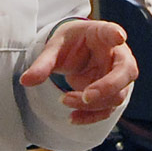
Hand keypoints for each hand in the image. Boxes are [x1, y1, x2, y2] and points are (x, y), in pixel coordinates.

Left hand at [20, 19, 136, 124]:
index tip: (118, 37)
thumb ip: (42, 63)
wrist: (76, 52)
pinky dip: (90, 117)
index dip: (116, 35)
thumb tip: (25, 80)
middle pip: (126, 71)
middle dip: (108, 86)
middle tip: (86, 96)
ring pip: (117, 95)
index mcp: (102, 34)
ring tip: (64, 100)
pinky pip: (107, 110)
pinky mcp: (112, 94)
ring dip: (91, 104)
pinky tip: (72, 118)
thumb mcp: (54, 48)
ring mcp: (118, 77)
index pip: (112, 32)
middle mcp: (117, 55)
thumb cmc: (70, 44)